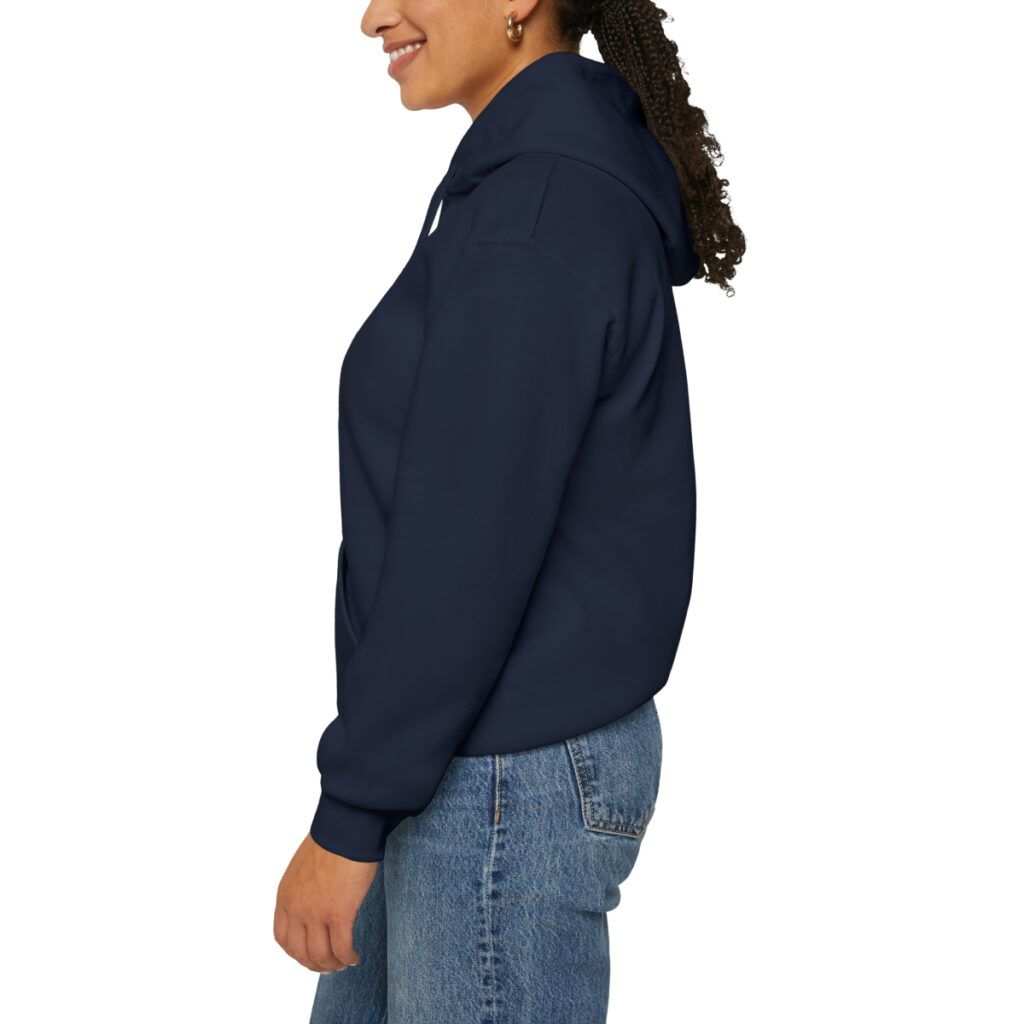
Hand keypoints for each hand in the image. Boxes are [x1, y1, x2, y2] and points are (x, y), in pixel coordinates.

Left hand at [274, 833, 379, 972]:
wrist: (345, 827)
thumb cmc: (331, 838)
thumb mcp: (304, 866)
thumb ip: (304, 887)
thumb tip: (317, 898)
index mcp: (286, 896)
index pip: (283, 938)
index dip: (296, 952)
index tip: (310, 954)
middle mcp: (297, 908)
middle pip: (300, 952)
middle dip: (315, 963)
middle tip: (329, 964)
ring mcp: (316, 913)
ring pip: (320, 955)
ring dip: (332, 964)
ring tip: (344, 962)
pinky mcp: (339, 914)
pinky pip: (341, 948)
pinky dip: (347, 957)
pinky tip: (355, 956)